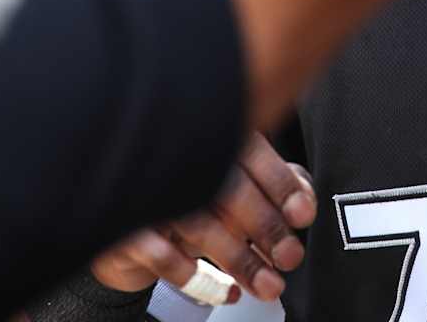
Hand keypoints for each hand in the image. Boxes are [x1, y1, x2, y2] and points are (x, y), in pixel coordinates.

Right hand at [89, 132, 316, 301]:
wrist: (122, 220)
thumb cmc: (189, 195)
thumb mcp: (232, 181)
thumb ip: (270, 182)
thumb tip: (304, 200)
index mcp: (207, 136)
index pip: (250, 153)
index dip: (281, 184)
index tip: (303, 215)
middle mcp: (176, 159)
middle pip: (229, 191)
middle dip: (267, 229)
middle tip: (291, 257)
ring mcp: (148, 193)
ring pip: (201, 226)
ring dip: (241, 261)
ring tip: (268, 285)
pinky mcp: (124, 229)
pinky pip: (163, 255)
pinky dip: (199, 278)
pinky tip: (227, 290)